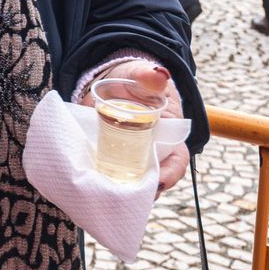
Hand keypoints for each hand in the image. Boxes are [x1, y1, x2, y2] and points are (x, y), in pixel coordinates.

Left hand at [84, 59, 188, 193]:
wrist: (113, 80)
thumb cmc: (136, 80)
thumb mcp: (141, 76)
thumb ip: (148, 76)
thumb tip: (159, 74)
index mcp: (169, 135)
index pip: (177, 160)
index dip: (171, 173)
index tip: (160, 182)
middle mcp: (152, 151)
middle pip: (153, 178)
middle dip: (143, 190)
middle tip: (127, 195)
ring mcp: (131, 156)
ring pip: (132, 180)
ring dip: (122, 190)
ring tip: (108, 194)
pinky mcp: (110, 156)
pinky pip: (110, 174)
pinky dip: (103, 181)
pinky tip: (91, 185)